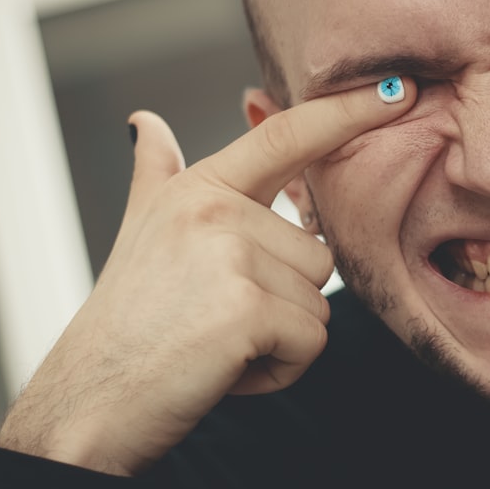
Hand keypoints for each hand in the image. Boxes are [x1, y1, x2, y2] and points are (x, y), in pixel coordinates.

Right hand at [0, 79, 415, 474]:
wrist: (90, 400)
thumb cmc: (128, 319)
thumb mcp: (143, 230)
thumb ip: (157, 172)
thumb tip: (145, 121)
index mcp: (201, 186)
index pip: (288, 134)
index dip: (348, 110)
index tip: (399, 88)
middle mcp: (215, 210)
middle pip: (319, 252)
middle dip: (284, 300)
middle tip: (217, 317)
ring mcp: (229, 255)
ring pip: (320, 299)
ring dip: (283, 336)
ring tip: (219, 341)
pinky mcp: (245, 309)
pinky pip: (312, 339)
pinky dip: (281, 368)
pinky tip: (227, 368)